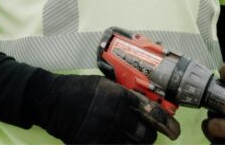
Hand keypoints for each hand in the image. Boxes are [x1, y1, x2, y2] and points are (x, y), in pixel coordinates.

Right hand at [40, 75, 180, 142]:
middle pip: (146, 135)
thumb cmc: (78, 90)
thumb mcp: (104, 84)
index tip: (173, 129)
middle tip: (147, 134)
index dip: (167, 123)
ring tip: (133, 140)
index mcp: (119, 96)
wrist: (51, 101)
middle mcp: (114, 115)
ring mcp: (104, 133)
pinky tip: (119, 143)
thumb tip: (147, 105)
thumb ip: (125, 95)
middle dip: (150, 136)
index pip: (152, 112)